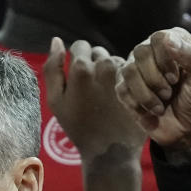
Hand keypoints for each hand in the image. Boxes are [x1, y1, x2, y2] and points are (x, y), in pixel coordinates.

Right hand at [43, 37, 145, 160]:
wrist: (110, 150)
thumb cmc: (78, 128)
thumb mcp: (55, 101)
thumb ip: (52, 68)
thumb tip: (56, 40)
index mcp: (81, 68)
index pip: (79, 46)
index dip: (76, 59)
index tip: (77, 77)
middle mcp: (104, 64)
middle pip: (97, 52)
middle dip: (93, 64)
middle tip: (92, 89)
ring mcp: (124, 72)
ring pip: (113, 60)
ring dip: (108, 72)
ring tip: (105, 96)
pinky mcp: (138, 81)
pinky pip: (128, 71)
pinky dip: (122, 80)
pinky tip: (118, 98)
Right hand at [115, 27, 190, 162]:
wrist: (187, 132)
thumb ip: (190, 57)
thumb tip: (167, 39)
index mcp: (174, 43)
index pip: (159, 38)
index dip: (166, 60)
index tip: (177, 79)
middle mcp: (152, 52)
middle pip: (140, 52)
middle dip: (155, 78)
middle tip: (169, 93)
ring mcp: (136, 70)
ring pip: (128, 71)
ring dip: (146, 93)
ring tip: (161, 105)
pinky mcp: (126, 89)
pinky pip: (121, 89)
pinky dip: (138, 103)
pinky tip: (151, 111)